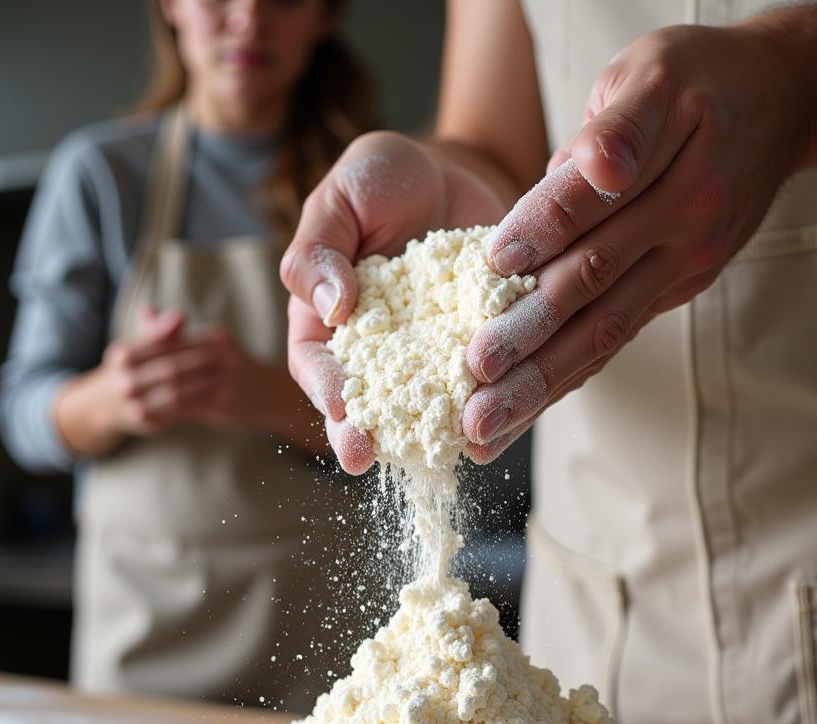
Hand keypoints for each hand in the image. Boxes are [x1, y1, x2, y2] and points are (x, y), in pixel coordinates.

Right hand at [97, 307, 220, 435]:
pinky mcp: (145, 422)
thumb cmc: (136, 366)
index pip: (160, 345)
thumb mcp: (142, 346)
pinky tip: (212, 397)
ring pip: (174, 394)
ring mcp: (133, 404)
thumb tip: (180, 315)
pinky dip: (194, 404)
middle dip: (197, 364)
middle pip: (169, 370)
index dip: (187, 344)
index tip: (213, 341)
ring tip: (222, 378)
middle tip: (223, 360)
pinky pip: (175, 413)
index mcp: (122, 356)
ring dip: (200, 386)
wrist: (110, 403)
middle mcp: (123, 381)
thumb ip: (162, 330)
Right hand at [280, 130, 503, 473]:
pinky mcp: (483, 356)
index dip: (325, 388)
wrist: (458, 174)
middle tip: (366, 457)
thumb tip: (331, 307)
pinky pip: (487, 386)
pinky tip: (500, 420)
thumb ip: (321, 249)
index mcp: (330, 323)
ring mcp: (433, 361)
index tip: (339, 407)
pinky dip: (494, 404)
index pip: (317, 365)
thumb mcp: (343, 197)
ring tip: (441, 449)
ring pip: (431, 409)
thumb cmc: (385, 180)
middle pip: (369, 405)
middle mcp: (381, 354)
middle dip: (367, 433)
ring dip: (435, 432)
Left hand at [461, 22, 804, 461]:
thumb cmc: (698, 81)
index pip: (593, 209)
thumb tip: (596, 166)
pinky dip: (565, 379)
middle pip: (594, 296)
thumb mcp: (654, 73)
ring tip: (484, 429)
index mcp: (677, 167)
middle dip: (528, 347)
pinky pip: (612, 340)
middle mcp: (683, 230)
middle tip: (473, 387)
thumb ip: (619, 125)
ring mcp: (681, 270)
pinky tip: (523, 412)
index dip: (540, 234)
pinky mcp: (674, 291)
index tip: (488, 266)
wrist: (779, 104)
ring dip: (540, 386)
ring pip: (602, 336)